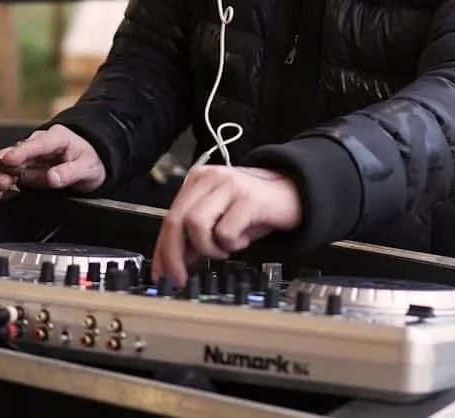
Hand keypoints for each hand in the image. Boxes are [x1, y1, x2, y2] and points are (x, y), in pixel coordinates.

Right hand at [0, 125, 106, 201]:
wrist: (91, 164)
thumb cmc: (90, 160)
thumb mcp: (88, 168)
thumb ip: (71, 172)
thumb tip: (52, 178)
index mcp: (57, 138)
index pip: (38, 143)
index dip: (22, 152)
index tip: (8, 160)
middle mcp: (40, 144)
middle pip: (17, 152)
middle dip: (3, 166)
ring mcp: (31, 157)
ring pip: (8, 164)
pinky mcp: (26, 169)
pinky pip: (9, 175)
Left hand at [151, 166, 302, 285]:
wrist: (293, 192)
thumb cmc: (255, 208)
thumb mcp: (221, 218)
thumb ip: (196, 235)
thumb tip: (173, 262)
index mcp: (198, 180)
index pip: (169, 217)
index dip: (162, 250)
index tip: (161, 275)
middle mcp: (210, 177)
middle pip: (176, 220)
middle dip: (174, 255)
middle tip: (182, 277)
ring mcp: (229, 185)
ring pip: (196, 224)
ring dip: (209, 247)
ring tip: (226, 248)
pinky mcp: (248, 198)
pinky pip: (226, 232)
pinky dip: (232, 244)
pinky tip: (243, 239)